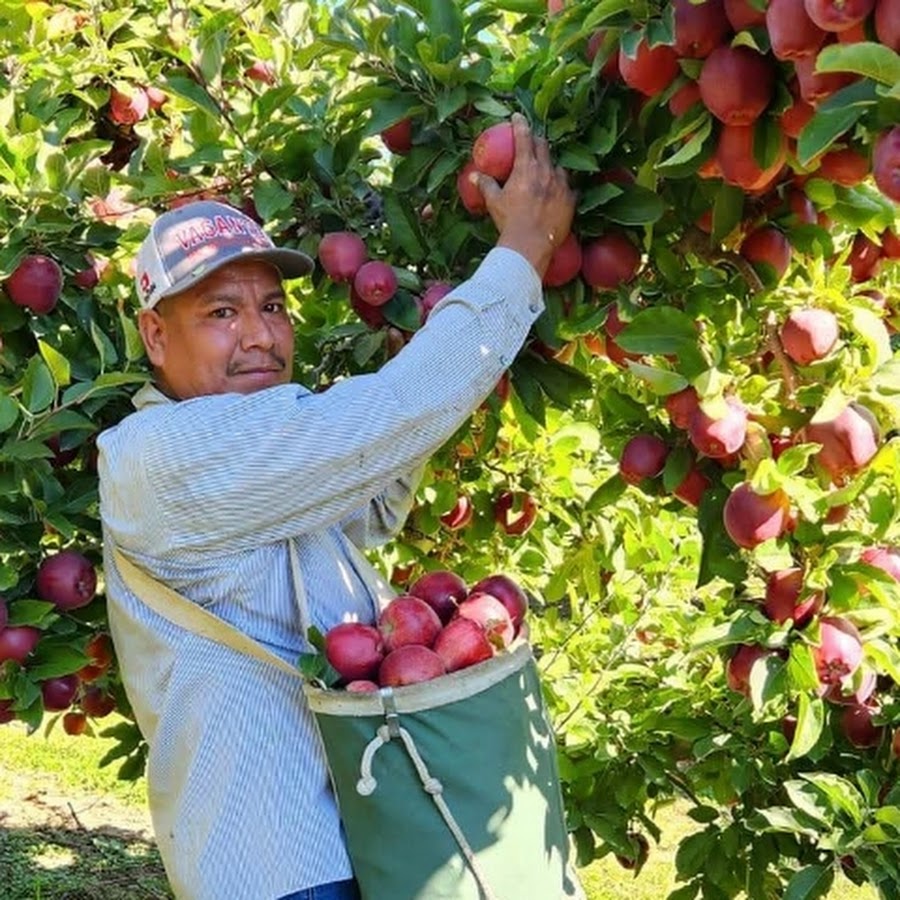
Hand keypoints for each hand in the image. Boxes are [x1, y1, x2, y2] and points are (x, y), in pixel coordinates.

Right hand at [470, 113, 575, 277]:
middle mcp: (546, 171)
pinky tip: (557, 192)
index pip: (524, 138)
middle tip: (531, 142)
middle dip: (536, 141)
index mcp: (526, 168)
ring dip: (550, 165)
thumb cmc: (509, 222)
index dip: (520, 124)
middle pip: (543, 146)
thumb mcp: (494, 202)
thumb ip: (485, 185)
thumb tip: (474, 175)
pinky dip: (561, 186)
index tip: (518, 117)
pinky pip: (568, 187)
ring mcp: (561, 185)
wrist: (530, 244)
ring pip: (557, 166)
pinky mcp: (570, 200)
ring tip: (545, 172)